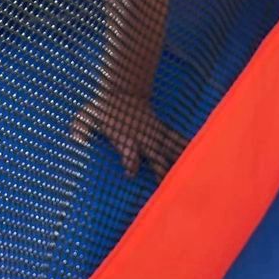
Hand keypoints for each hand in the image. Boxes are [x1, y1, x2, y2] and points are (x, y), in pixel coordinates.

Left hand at [71, 90, 186, 182]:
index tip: (130, 173)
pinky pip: (178, 141)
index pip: (129, 153)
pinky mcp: (162, 131)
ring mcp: (155, 134)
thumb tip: (76, 139)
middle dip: (162, 172)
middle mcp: (144, 138)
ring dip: (180, 164)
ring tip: (193, 179)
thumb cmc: (103, 109)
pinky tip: (201, 160)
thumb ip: (81, 128)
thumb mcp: (87, 115)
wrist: (123, 90)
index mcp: (126, 137)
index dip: (130, 163)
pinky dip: (188, 149)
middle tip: (168, 189)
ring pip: (171, 150)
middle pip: (156, 157)